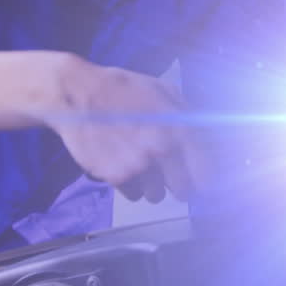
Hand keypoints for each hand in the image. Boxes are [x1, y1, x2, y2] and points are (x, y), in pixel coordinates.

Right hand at [37, 56, 207, 203]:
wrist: (78, 94)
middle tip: (168, 175)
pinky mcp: (115, 176)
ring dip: (151, 186)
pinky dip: (129, 186)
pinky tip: (122, 165)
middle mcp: (162, 149)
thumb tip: (207, 138)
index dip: (204, 180)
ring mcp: (138, 165)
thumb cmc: (123, 89)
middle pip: (182, 190)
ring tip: (139, 164)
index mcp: (179, 128)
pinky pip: (132, 194)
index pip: (205, 172)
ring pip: (156, 195)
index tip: (200, 182)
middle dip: (178, 185)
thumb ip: (187, 116)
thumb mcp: (163, 91)